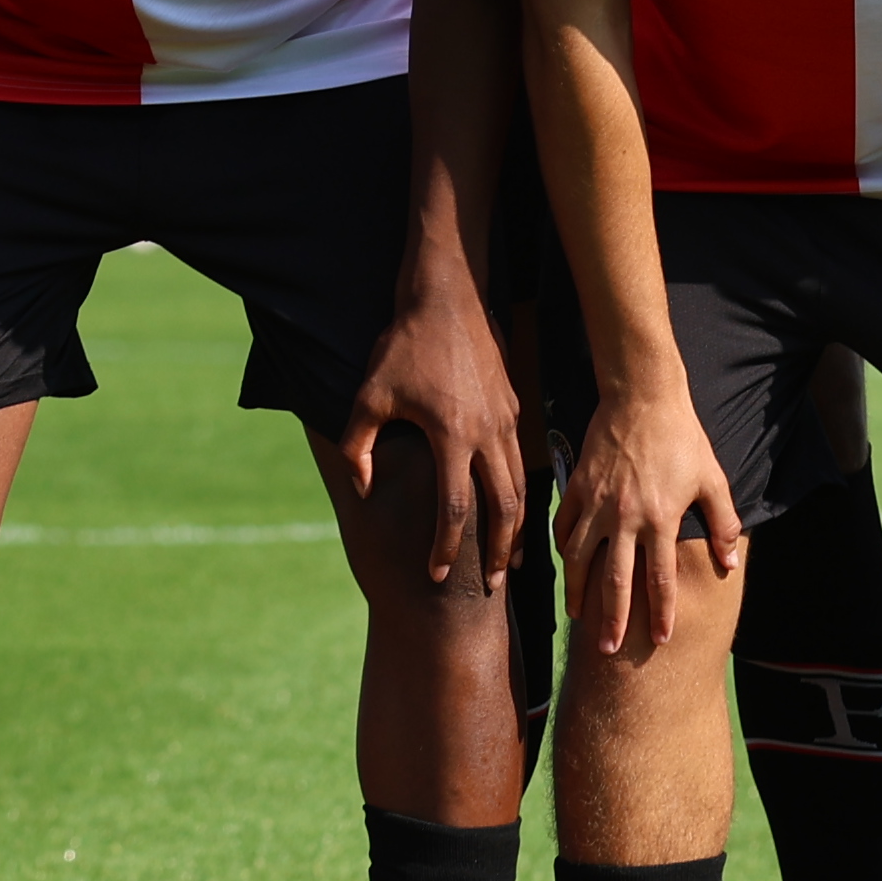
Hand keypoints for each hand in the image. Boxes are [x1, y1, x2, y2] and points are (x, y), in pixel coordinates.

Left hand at [334, 277, 530, 588]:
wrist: (448, 295)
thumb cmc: (404, 345)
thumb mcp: (369, 395)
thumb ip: (359, 447)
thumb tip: (364, 488)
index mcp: (452, 435)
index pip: (455, 508)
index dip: (447, 546)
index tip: (438, 574)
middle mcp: (487, 433)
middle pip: (505, 507)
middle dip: (500, 550)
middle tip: (495, 585)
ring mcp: (507, 419)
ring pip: (522, 485)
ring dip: (517, 526)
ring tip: (511, 558)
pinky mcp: (513, 406)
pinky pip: (523, 460)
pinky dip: (522, 492)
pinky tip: (513, 508)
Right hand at [552, 387, 741, 663]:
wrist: (641, 397)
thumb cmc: (682, 438)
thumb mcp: (712, 480)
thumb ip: (724, 524)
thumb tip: (730, 563)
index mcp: (660, 519)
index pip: (660, 580)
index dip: (660, 614)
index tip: (659, 640)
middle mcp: (625, 517)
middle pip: (615, 580)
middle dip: (612, 619)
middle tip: (608, 649)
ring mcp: (596, 503)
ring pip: (580, 559)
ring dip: (579, 592)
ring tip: (578, 616)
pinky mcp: (577, 487)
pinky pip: (564, 527)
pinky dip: (564, 550)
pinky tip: (568, 565)